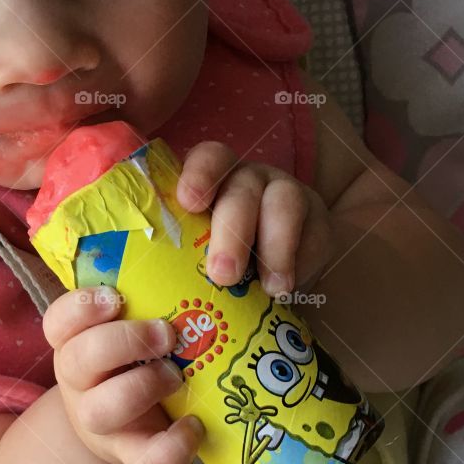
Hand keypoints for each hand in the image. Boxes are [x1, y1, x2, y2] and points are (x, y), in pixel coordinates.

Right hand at [42, 287, 204, 463]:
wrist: (129, 424)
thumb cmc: (134, 360)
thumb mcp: (128, 329)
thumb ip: (144, 301)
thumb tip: (195, 263)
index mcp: (75, 343)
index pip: (58, 322)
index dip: (80, 308)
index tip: (114, 297)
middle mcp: (80, 382)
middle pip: (78, 359)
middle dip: (124, 341)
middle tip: (166, 333)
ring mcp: (102, 421)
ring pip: (102, 410)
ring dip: (143, 386)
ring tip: (176, 375)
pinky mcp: (130, 454)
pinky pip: (145, 459)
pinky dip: (173, 445)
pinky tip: (195, 425)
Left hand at [175, 142, 335, 296]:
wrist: (267, 281)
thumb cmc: (214, 269)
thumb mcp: (189, 261)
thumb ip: (175, 265)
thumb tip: (146, 304)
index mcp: (211, 182)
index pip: (209, 159)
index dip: (200, 175)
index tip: (190, 203)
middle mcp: (248, 180)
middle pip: (243, 190)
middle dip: (232, 232)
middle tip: (223, 274)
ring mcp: (286, 195)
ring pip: (284, 204)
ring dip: (275, 248)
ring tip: (270, 288)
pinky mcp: (317, 220)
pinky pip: (315, 235)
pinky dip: (301, 264)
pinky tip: (287, 290)